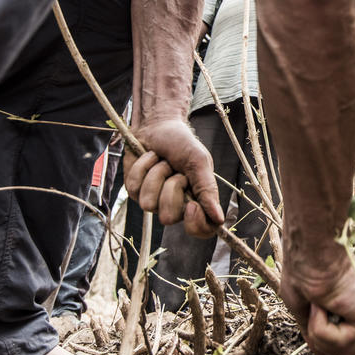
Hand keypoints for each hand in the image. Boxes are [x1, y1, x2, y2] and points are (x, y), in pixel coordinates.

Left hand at [124, 119, 222, 235]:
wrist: (158, 124)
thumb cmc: (182, 142)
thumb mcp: (199, 162)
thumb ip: (207, 189)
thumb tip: (219, 219)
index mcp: (197, 200)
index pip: (202, 230)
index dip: (196, 225)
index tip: (192, 206)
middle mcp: (175, 205)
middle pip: (169, 217)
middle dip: (171, 189)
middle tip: (176, 171)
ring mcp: (153, 199)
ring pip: (148, 204)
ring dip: (156, 175)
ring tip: (162, 161)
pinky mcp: (134, 190)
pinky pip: (134, 188)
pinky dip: (142, 168)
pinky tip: (149, 158)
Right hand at [280, 247, 354, 354]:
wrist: (311, 251)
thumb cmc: (303, 269)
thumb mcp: (304, 308)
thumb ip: (317, 332)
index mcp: (353, 307)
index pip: (347, 343)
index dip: (325, 341)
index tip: (314, 313)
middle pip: (347, 352)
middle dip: (322, 339)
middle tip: (314, 309)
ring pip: (343, 351)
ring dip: (319, 333)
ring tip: (317, 305)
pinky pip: (343, 342)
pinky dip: (321, 327)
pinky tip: (323, 304)